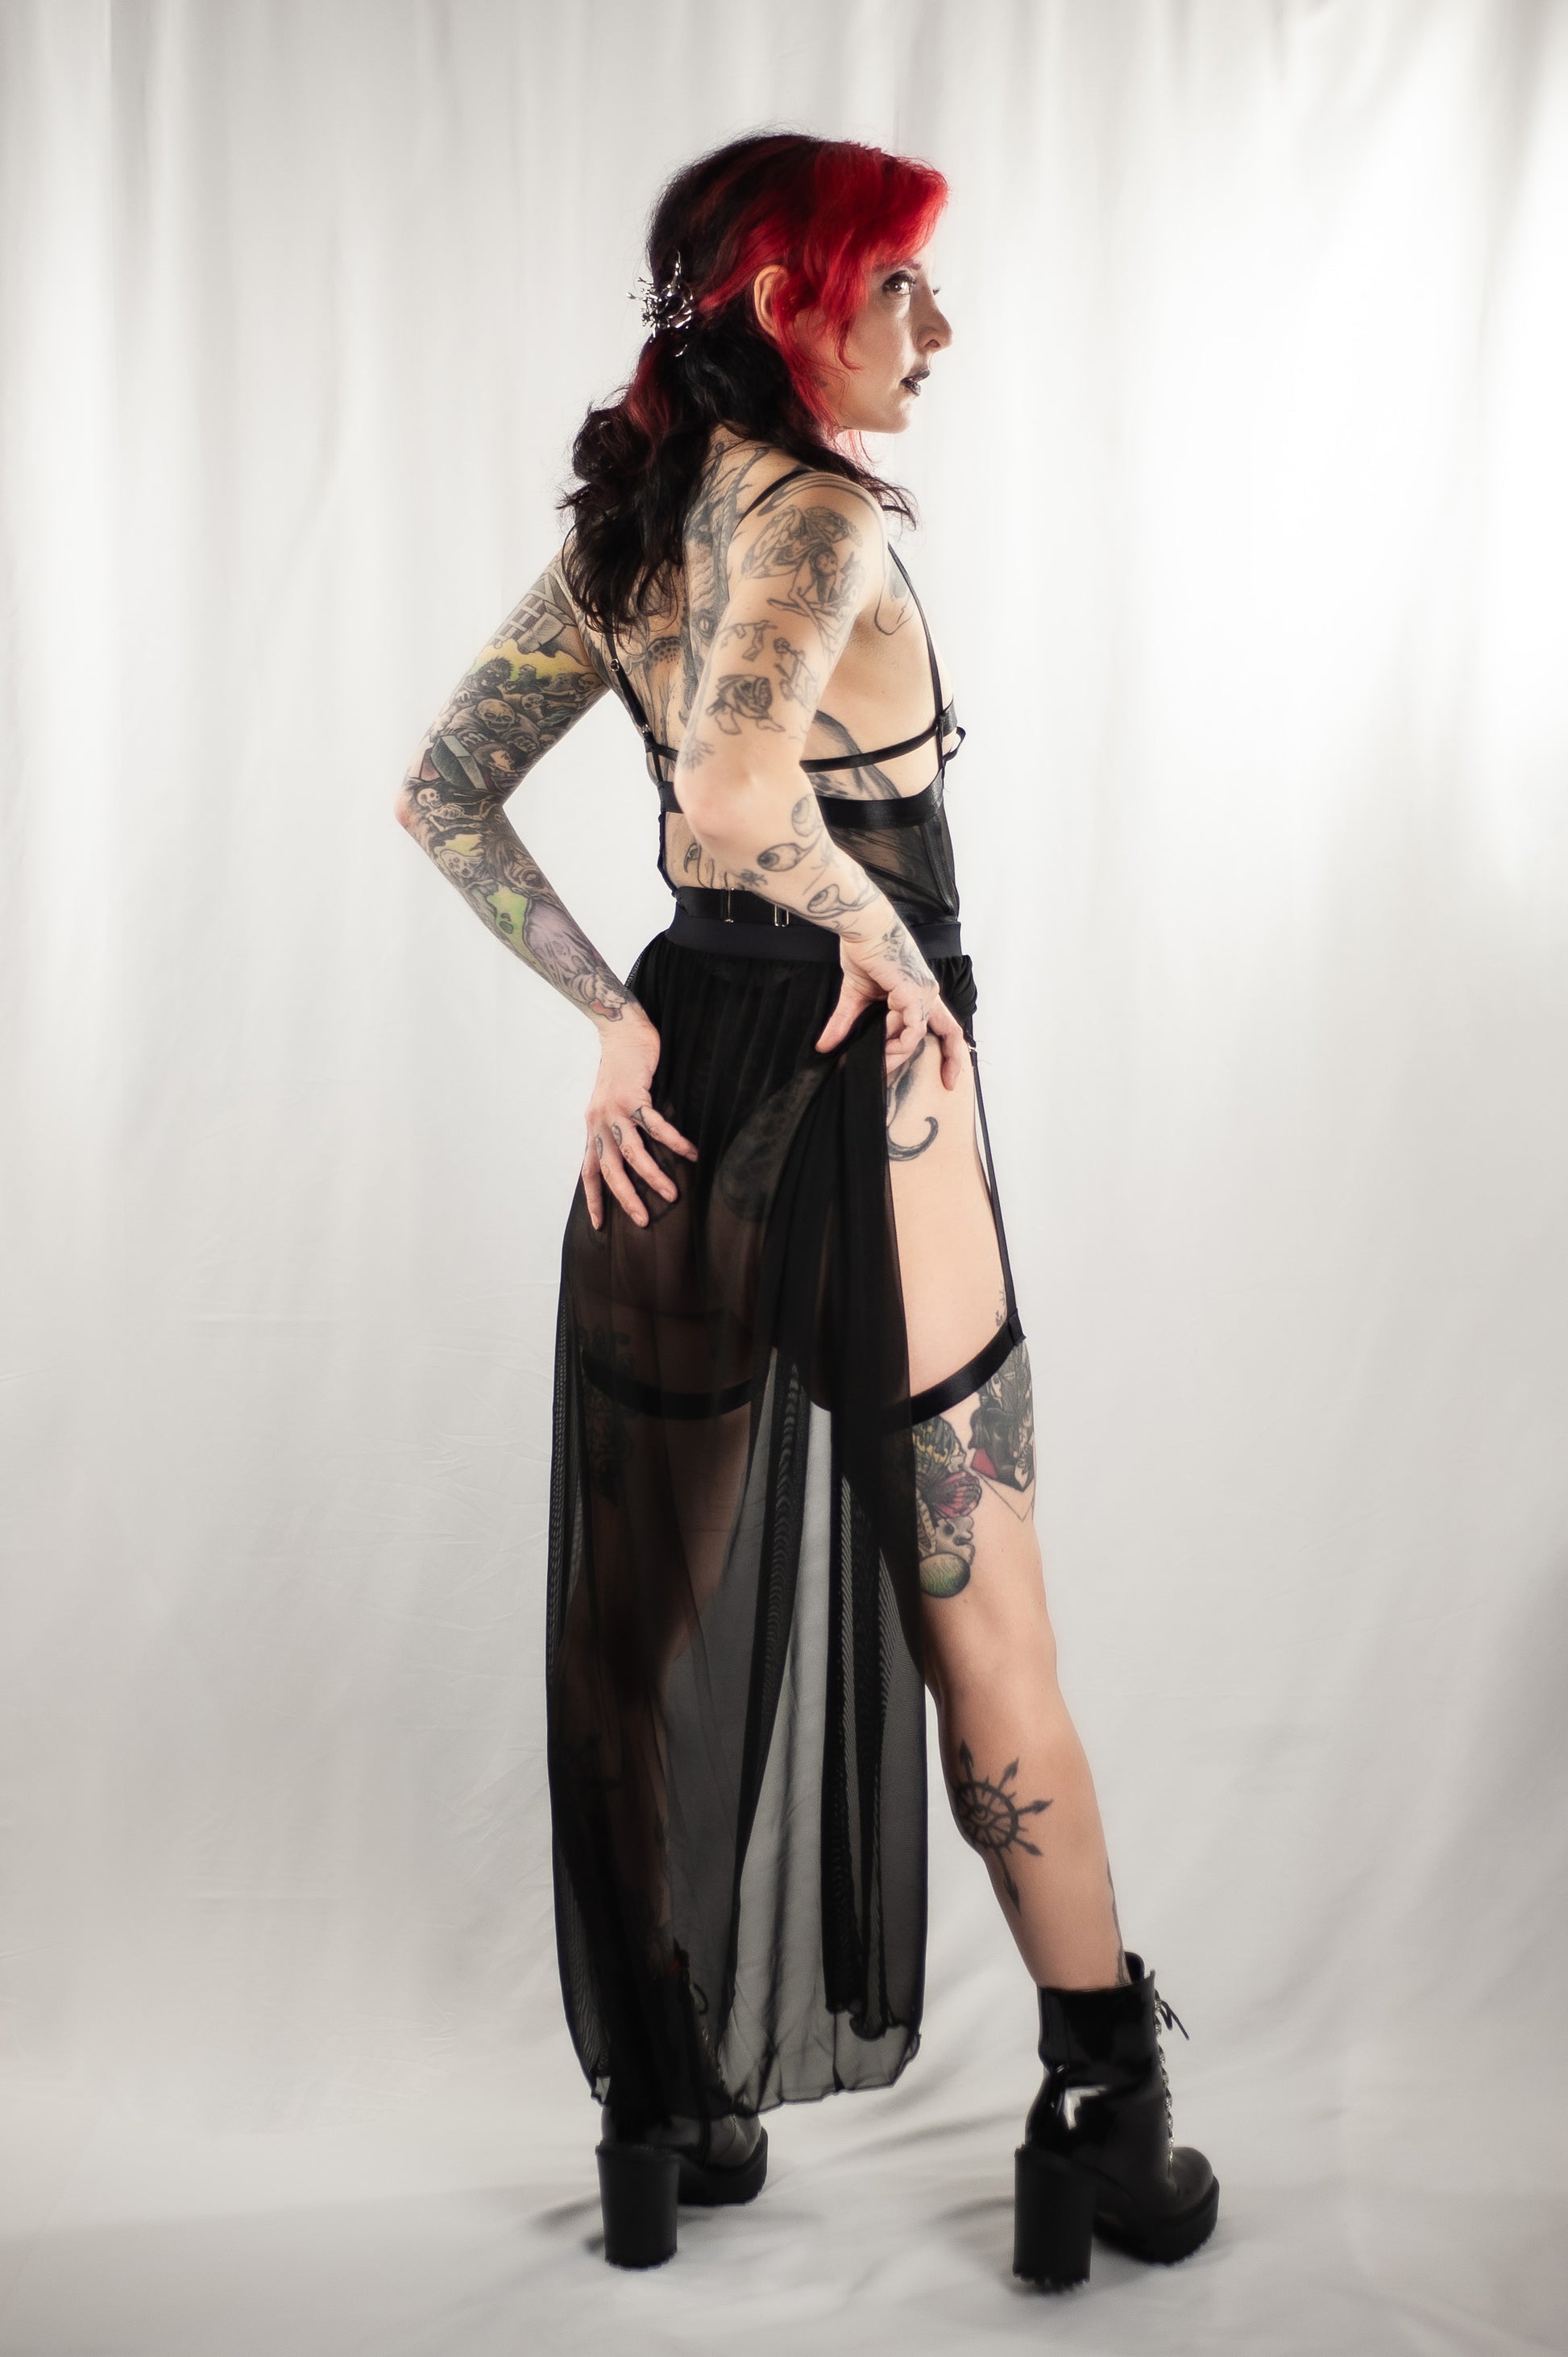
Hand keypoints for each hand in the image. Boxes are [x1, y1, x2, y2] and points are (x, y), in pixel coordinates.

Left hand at [582, 1013, 697, 1230]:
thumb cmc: (622, 1071)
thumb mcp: (610, 1104)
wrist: (622, 1033)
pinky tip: (690, 1153)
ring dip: (653, 1176)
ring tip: (672, 1194)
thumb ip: (615, 1129)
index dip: (593, 1199)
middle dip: (627, 1198)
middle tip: (644, 1221)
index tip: (599, 1225)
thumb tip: (629, 1157)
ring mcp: (616, 1110)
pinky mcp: (635, 1096)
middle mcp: (600, 1123)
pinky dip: (674, 1142)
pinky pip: (655, 1126)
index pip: (589, 1172)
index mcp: (593, 1129)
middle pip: (611, 1170)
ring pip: (633, 1153)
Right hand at [815, 923, 965, 1089]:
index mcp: (921, 994)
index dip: (951, 1051)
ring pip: (918, 1036)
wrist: (863, 927)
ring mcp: (923, 992)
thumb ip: (845, 1023)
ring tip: (876, 1058)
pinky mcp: (913, 992)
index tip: (948, 1077)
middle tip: (949, 1085)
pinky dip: (897, 1040)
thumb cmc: (864, 951)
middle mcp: (928, 994)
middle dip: (954, 1061)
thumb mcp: (855, 995)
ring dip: (896, 1052)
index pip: (945, 1026)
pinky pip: (912, 1027)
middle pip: (952, 1033)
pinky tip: (880, 1042)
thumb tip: (824, 1047)